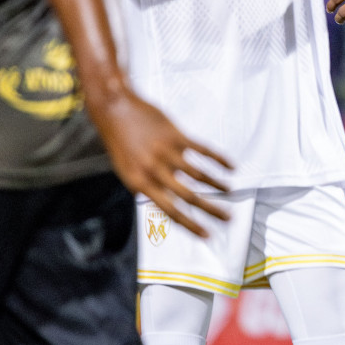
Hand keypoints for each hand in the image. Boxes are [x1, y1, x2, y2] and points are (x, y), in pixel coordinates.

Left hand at [86, 90, 232, 237]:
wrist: (114, 109)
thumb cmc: (119, 142)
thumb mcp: (125, 172)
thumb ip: (144, 188)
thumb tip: (161, 203)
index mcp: (140, 184)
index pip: (170, 212)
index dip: (191, 226)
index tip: (207, 235)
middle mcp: (155, 171)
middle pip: (189, 197)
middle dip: (211, 210)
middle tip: (228, 218)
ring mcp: (167, 153)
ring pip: (199, 175)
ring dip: (218, 185)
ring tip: (230, 191)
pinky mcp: (177, 136)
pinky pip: (203, 150)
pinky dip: (218, 159)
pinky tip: (230, 166)